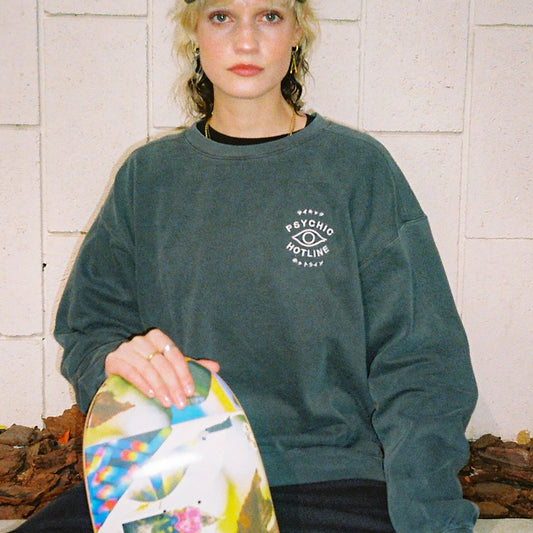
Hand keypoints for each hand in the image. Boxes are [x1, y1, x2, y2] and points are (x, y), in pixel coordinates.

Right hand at [104, 328, 219, 408]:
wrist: (115, 364)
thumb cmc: (147, 365)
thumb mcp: (168, 363)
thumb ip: (190, 365)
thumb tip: (216, 367)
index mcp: (157, 337)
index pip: (174, 354)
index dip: (184, 373)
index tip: (190, 391)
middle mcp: (142, 341)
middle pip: (162, 363)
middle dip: (173, 384)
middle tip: (180, 402)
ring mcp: (127, 349)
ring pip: (147, 368)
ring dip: (160, 387)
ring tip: (167, 402)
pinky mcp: (114, 360)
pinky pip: (130, 372)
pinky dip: (142, 384)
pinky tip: (151, 395)